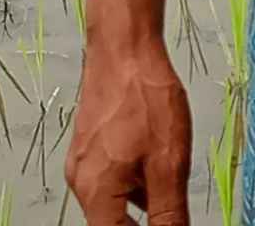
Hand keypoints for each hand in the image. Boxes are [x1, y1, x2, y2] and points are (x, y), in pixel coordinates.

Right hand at [67, 34, 197, 225]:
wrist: (123, 47)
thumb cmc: (144, 98)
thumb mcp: (168, 165)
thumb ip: (168, 214)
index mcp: (95, 194)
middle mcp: (81, 183)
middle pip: (112, 224)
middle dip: (145, 222)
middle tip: (173, 208)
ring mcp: (83, 163)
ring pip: (114, 201)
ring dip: (142, 203)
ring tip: (170, 180)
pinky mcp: (91, 146)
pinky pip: (112, 178)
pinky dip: (136, 181)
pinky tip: (159, 165)